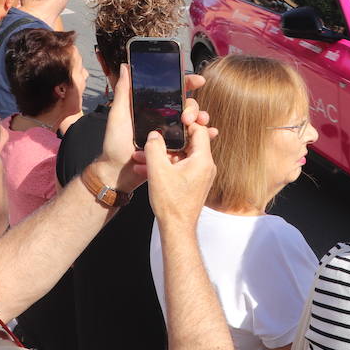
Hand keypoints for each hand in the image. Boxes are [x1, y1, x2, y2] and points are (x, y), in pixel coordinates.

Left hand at [94, 67, 209, 192]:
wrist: (117, 173)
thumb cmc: (114, 144)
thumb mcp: (118, 115)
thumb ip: (123, 91)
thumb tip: (126, 66)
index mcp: (153, 108)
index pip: (174, 91)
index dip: (187, 83)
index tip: (198, 81)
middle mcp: (164, 119)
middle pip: (187, 106)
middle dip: (193, 107)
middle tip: (186, 116)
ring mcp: (171, 135)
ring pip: (193, 122)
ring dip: (201, 120)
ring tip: (200, 124)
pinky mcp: (176, 150)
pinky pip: (194, 142)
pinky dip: (206, 136)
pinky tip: (211, 134)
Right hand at [144, 114, 215, 234]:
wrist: (177, 228)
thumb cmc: (171, 203)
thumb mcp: (157, 171)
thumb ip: (154, 148)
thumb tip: (154, 135)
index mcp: (203, 160)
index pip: (199, 130)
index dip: (185, 122)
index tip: (172, 120)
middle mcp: (206, 166)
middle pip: (189, 142)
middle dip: (168, 141)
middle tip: (154, 137)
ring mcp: (201, 175)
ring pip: (181, 156)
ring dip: (163, 155)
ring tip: (143, 156)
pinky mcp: (194, 183)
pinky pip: (180, 167)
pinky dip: (166, 166)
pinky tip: (146, 168)